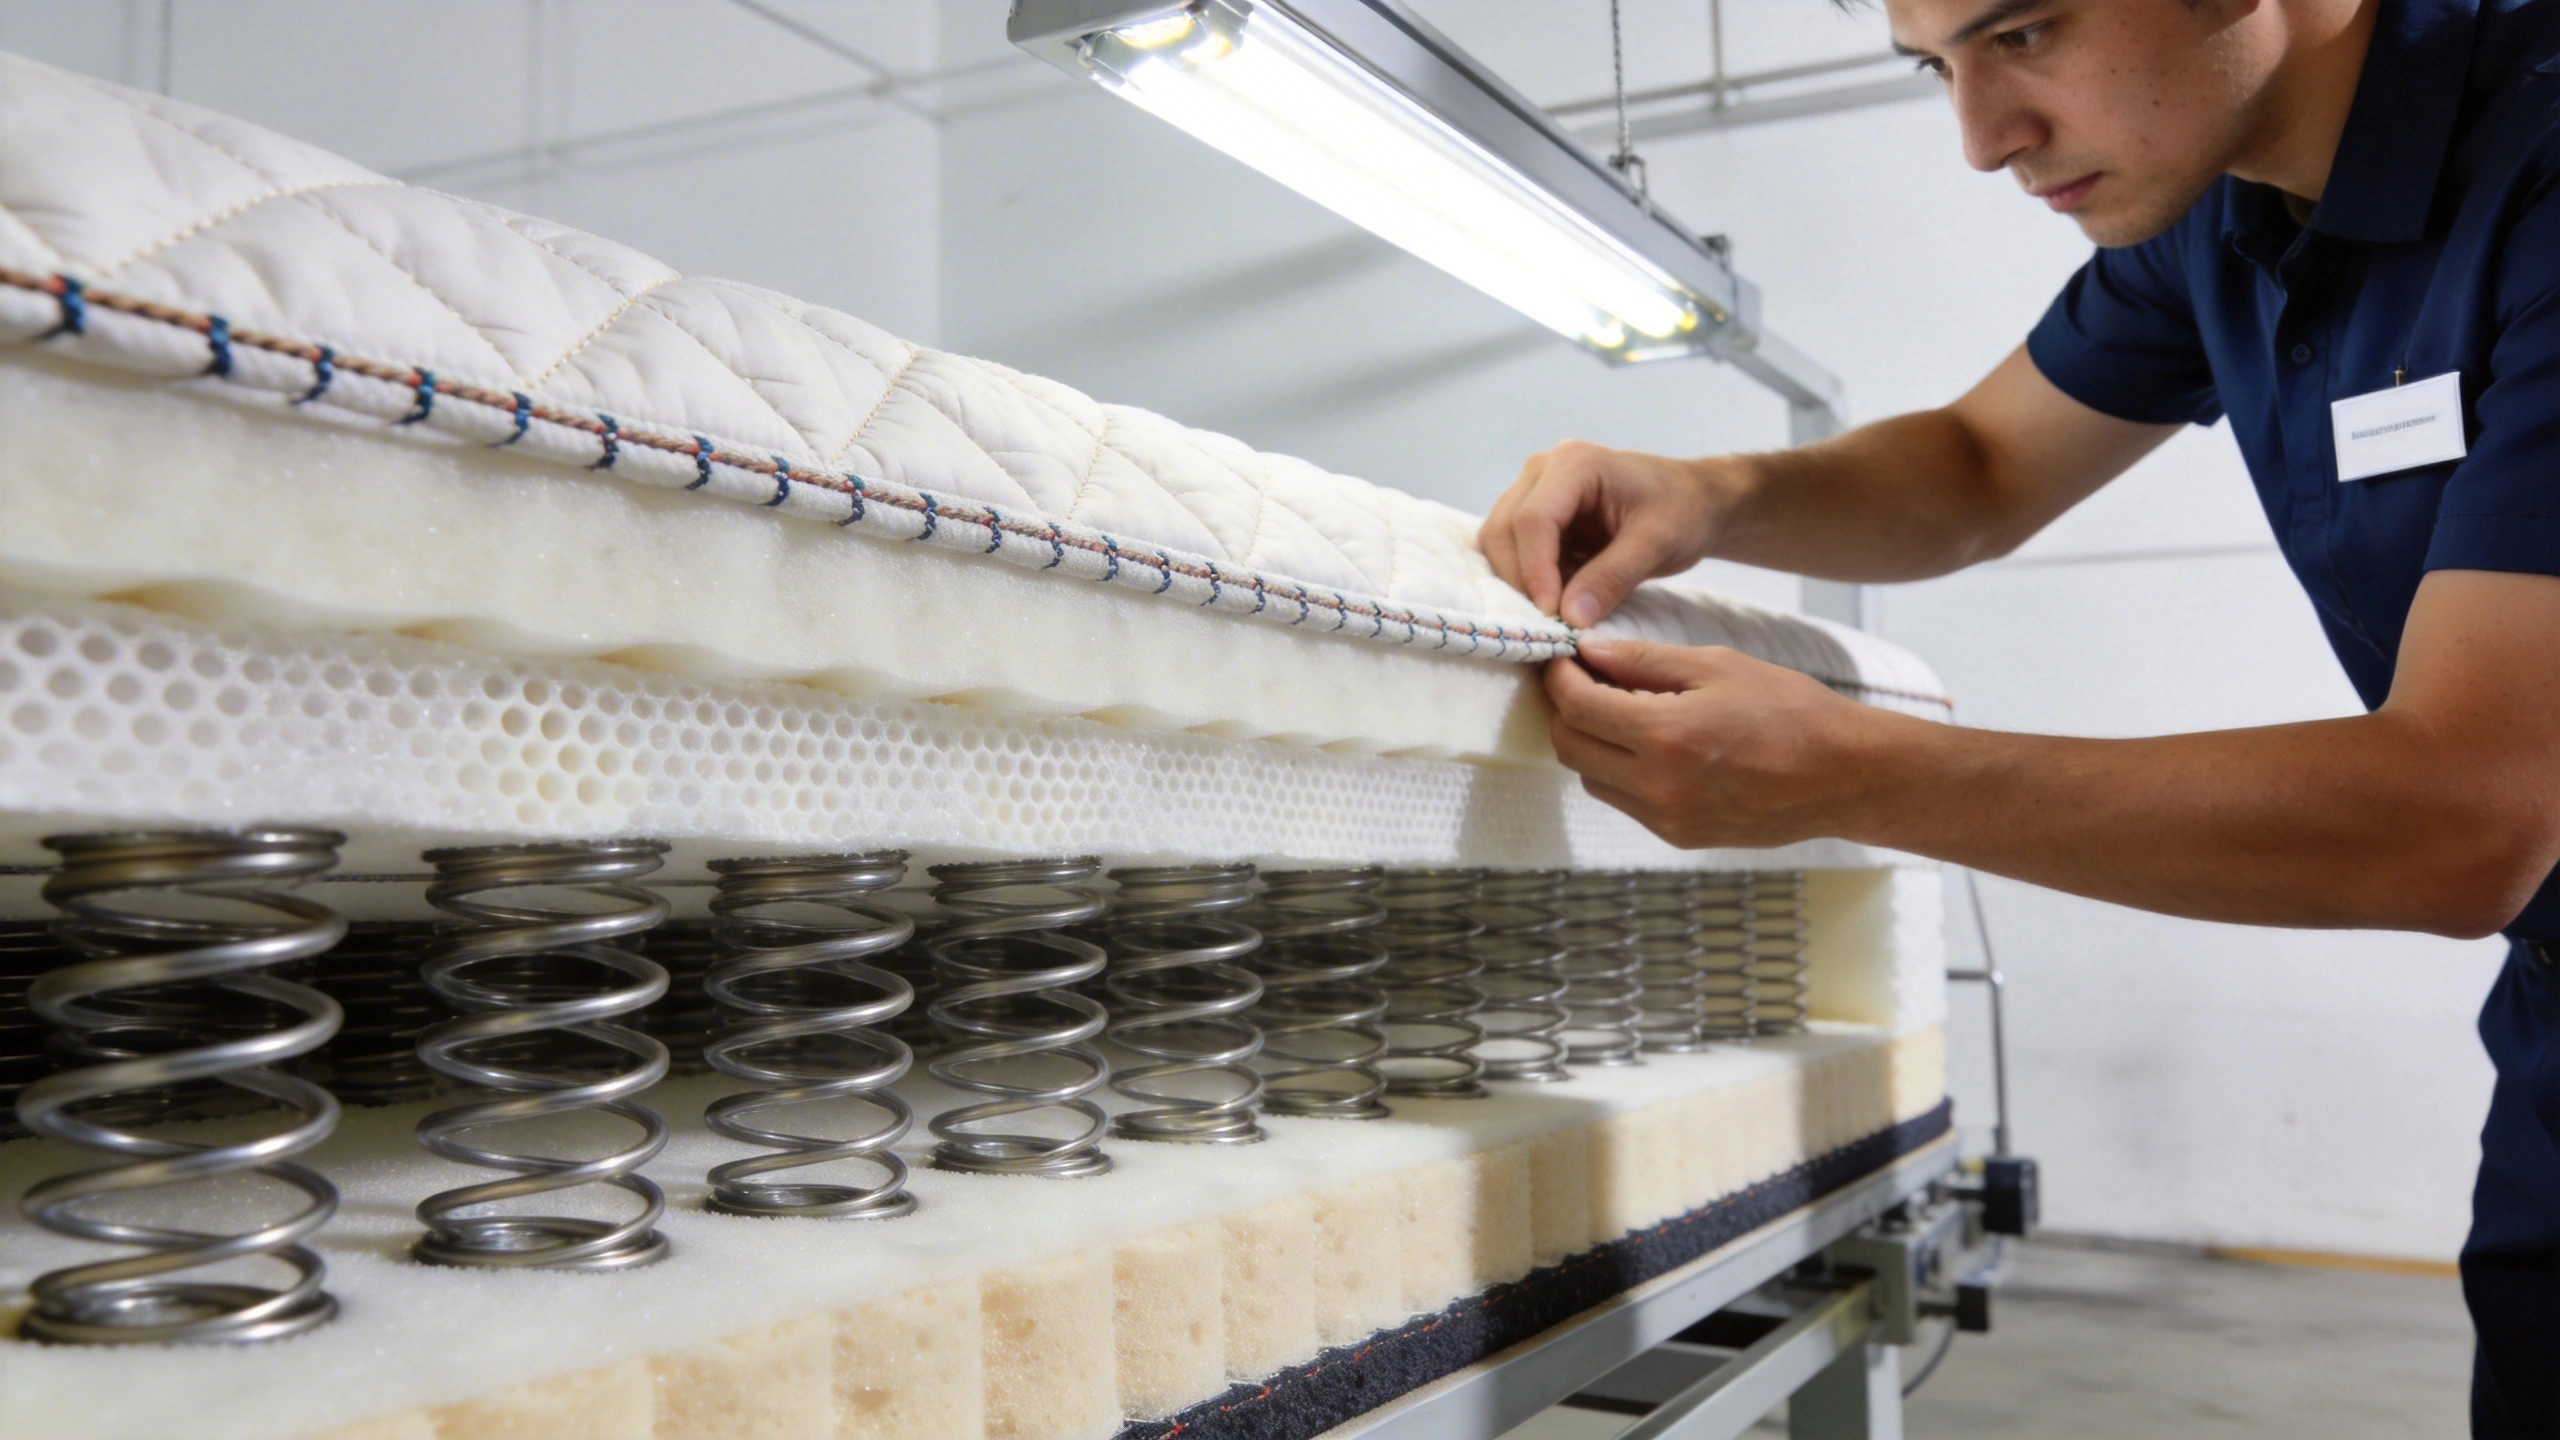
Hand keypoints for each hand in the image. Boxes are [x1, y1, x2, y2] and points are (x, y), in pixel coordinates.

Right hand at [1480, 440, 1731, 627]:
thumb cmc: (1682, 512)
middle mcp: (1542, 470)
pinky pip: (1514, 551)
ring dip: (1520, 580)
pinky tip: (1561, 597)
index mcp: (1574, 463)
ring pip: (1499, 542)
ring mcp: (1534, 490)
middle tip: (1550, 621)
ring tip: (1558, 609)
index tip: (1552, 616)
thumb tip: (1570, 618)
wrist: (1693, 502)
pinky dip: (1529, 579)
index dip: (1536, 571)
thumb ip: (1612, 578)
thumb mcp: (1656, 545)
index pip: (1533, 520)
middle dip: (1520, 579)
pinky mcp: (1536, 515)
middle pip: (1503, 529)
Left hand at [1544, 638, 1879, 848]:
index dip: (1560, 677)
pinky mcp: (1681, 837)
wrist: (1845, 776)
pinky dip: (1621, 771)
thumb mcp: (1717, 666)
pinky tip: (1651, 745)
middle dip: (1566, 710)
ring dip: (1592, 743)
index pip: (1576, 707)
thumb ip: (1644, 661)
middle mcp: (1658, 786)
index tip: (1564, 658)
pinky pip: (1625, 802)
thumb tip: (1588, 652)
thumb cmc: (1791, 710)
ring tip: (1621, 712)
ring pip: (1592, 778)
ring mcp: (1667, 819)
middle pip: (1569, 747)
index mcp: (1665, 735)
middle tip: (1584, 681)